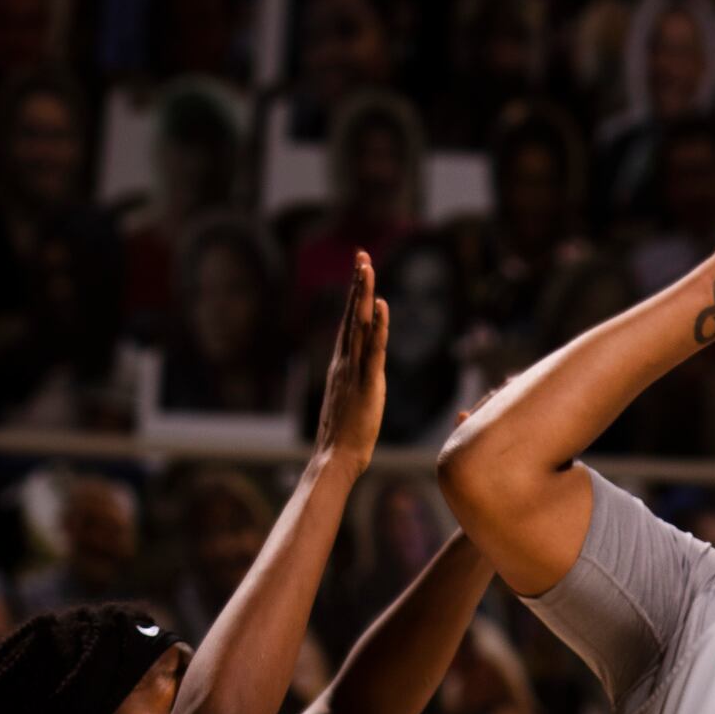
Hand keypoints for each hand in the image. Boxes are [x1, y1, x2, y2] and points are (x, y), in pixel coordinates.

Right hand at [313, 252, 388, 475]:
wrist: (334, 458)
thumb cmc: (342, 440)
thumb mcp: (349, 405)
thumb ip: (353, 387)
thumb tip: (358, 383)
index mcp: (341, 367)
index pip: (349, 325)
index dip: (354, 298)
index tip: (359, 273)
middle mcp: (344, 362)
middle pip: (352, 316)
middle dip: (357, 284)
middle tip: (361, 255)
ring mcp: (353, 371)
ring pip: (360, 325)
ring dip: (363, 294)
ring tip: (366, 266)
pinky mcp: (367, 384)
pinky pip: (373, 349)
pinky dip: (378, 326)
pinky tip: (380, 304)